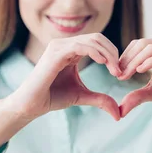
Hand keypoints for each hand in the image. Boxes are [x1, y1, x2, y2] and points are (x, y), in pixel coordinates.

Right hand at [5, 33, 122, 122]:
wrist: (31, 104)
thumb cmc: (52, 97)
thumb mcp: (82, 96)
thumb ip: (100, 100)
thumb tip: (118, 115)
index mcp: (72, 50)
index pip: (98, 42)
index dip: (112, 54)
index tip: (120, 72)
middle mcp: (65, 44)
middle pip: (97, 38)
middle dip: (113, 53)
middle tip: (120, 71)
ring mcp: (59, 46)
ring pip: (91, 40)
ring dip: (107, 54)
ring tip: (115, 70)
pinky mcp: (55, 53)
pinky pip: (80, 46)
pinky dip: (95, 52)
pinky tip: (103, 63)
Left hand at [117, 38, 151, 117]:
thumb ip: (137, 96)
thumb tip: (119, 109)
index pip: (139, 44)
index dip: (126, 57)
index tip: (117, 73)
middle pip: (143, 43)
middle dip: (128, 59)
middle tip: (119, 75)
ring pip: (151, 47)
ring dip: (135, 61)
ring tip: (127, 75)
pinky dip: (149, 62)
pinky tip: (140, 71)